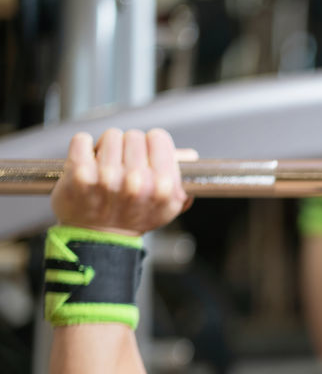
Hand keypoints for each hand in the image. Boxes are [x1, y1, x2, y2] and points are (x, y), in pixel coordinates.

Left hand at [51, 128, 194, 235]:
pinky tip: (88, 162)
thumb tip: (189, 156)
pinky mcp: (80, 174)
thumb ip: (178, 181)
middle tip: (124, 165)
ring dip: (107, 147)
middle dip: (129, 147)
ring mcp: (107, 177)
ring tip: (106, 166)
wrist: (98, 238)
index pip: (159, 138)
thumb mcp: (165, 207)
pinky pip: (82, 140)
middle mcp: (137, 182)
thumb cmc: (131, 219)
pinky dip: (83, 146)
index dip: (152, 145)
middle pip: (134, 135)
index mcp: (162, 186)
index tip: (145, 155)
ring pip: (110, 136)